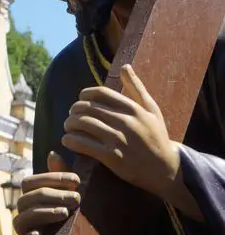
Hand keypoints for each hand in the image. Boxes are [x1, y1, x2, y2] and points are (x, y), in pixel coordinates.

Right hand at [13, 152, 80, 234]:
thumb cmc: (68, 218)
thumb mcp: (67, 197)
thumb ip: (61, 178)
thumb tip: (53, 153)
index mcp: (31, 198)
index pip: (30, 182)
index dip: (52, 178)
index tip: (77, 180)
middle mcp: (24, 214)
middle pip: (27, 199)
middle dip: (52, 196)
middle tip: (76, 199)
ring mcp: (24, 234)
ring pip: (22, 220)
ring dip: (43, 214)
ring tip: (64, 212)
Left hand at [62, 64, 179, 198]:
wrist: (165, 168)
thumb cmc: (156, 136)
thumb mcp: (151, 109)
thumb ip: (136, 87)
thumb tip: (125, 66)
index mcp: (133, 108)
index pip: (100, 93)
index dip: (85, 94)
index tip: (81, 99)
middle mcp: (125, 121)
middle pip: (88, 108)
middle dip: (74, 110)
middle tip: (71, 115)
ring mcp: (118, 139)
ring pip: (83, 124)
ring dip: (70, 124)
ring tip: (68, 126)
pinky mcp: (112, 157)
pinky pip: (84, 144)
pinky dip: (71, 140)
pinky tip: (68, 140)